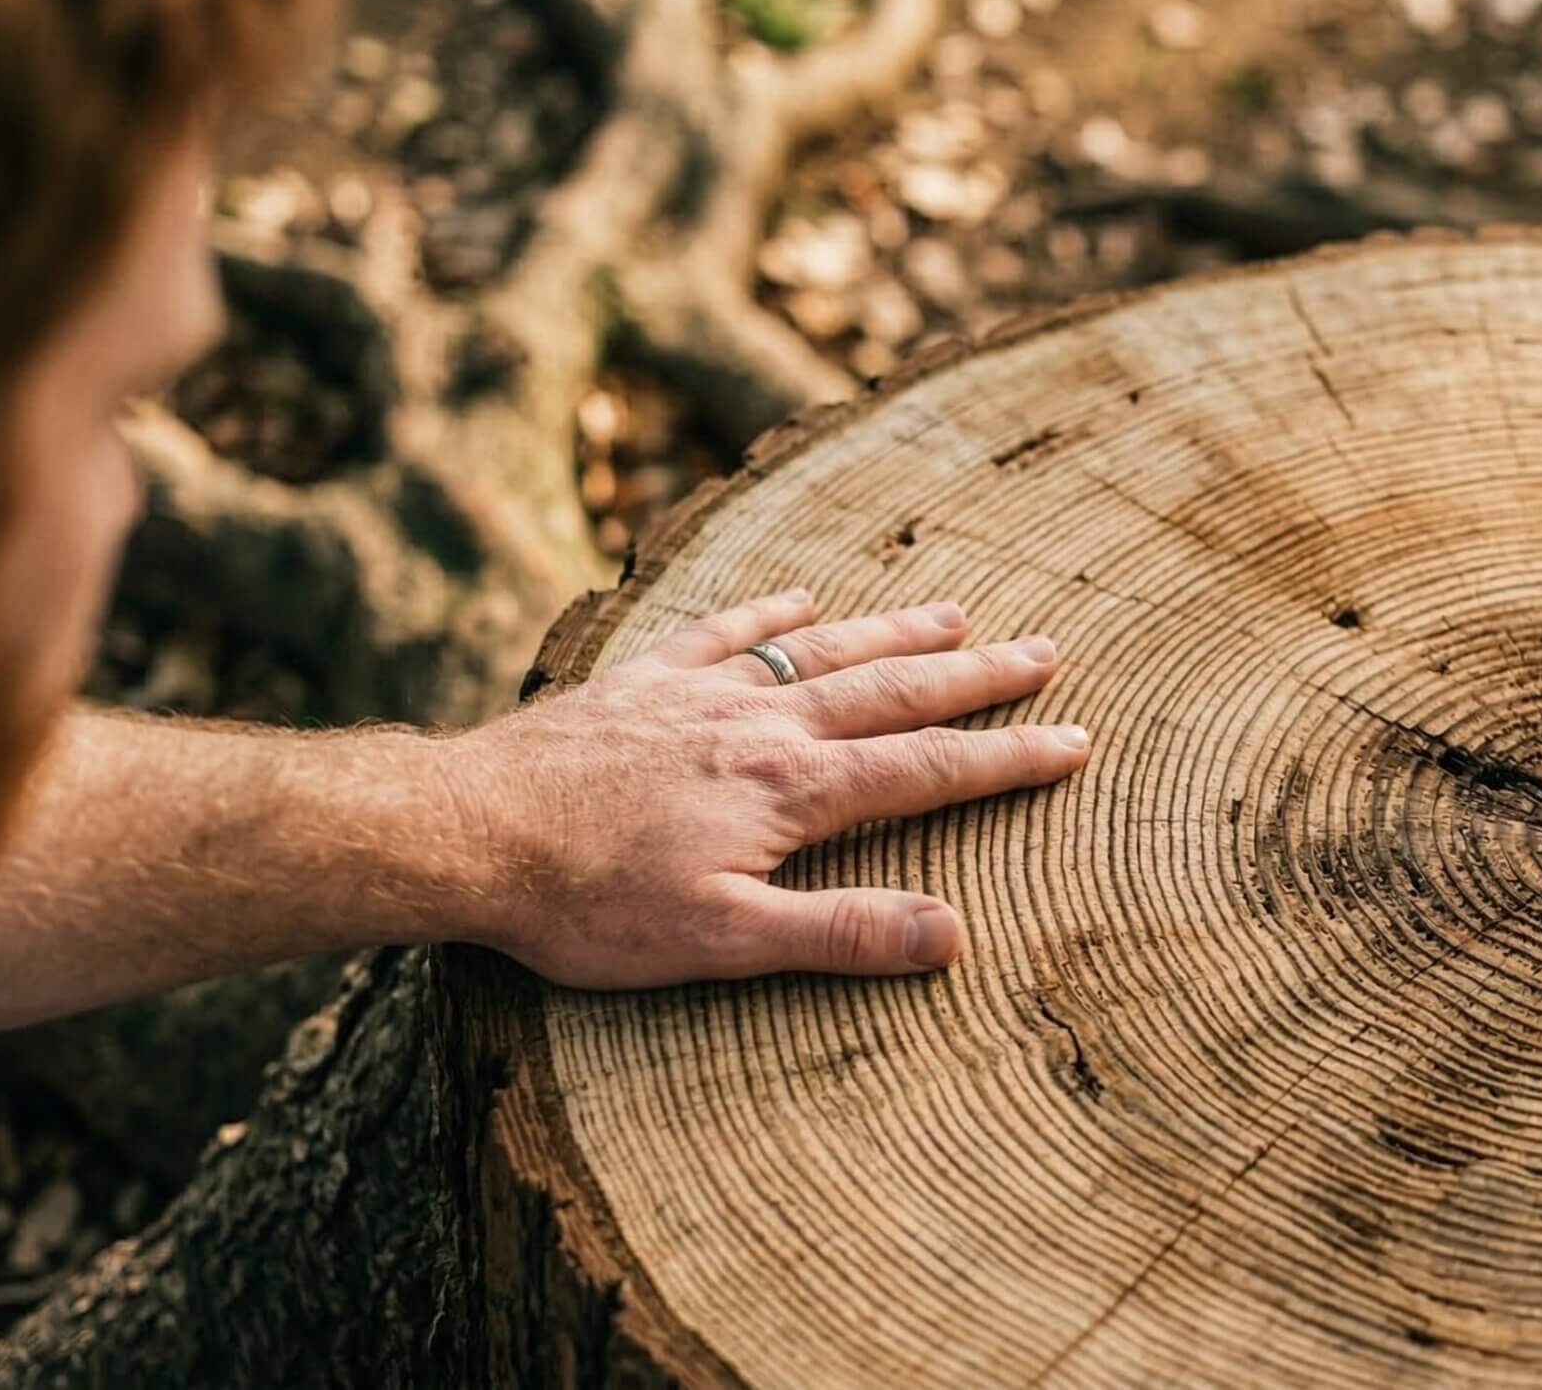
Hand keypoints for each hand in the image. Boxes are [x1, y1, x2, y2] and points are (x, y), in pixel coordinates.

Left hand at [446, 589, 1089, 986]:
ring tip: (959, 612)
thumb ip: (843, 933)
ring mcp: (702, 693)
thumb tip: (954, 934)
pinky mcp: (643, 682)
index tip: (1076, 740)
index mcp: (793, 791)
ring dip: (897, 632)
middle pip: (894, 691)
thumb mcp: (724, 943)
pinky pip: (726, 631)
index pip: (926, 769)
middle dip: (978, 676)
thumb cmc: (589, 903)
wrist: (465, 829)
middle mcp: (762, 724)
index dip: (1007, 759)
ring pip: (825, 652)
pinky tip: (805, 599)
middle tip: (1047, 652)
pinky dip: (774, 613)